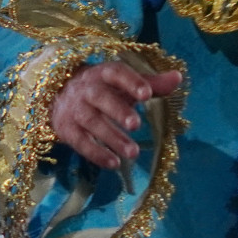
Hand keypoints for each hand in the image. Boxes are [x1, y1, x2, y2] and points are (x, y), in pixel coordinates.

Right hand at [50, 62, 181, 167]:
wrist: (59, 95)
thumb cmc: (104, 88)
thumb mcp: (125, 83)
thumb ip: (152, 83)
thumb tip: (178, 77)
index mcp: (104, 74)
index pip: (117, 73)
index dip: (131, 82)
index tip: (147, 94)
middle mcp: (87, 90)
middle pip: (101, 98)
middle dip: (118, 111)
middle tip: (136, 125)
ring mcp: (75, 109)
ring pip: (92, 122)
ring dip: (112, 138)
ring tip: (133, 153)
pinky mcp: (66, 129)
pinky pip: (80, 142)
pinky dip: (96, 154)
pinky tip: (114, 164)